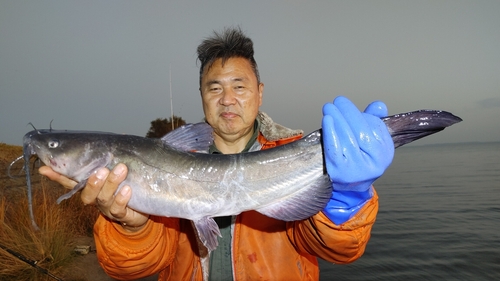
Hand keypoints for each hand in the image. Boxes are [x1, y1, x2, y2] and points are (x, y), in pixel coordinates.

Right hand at [39, 164, 148, 231]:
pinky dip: (121, 199)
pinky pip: (117, 209)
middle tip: (102, 169)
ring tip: (121, 169)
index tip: (45, 168)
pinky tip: (127, 189)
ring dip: (111, 183)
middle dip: (93, 181)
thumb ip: (117, 156)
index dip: (57, 176)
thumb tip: (122, 135)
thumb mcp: (120, 170)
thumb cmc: (127, 185)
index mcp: (90, 186)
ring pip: (103, 198)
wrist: (141, 210)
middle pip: (86, 193)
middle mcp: (95, 197)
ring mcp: (106, 207)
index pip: (70, 181)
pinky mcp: (120, 215)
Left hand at [321, 96, 393, 223]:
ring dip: (337, 119)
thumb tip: (378, 106)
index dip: (359, 114)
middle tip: (336, 101)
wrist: (345, 186)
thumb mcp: (368, 140)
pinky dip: (330, 133)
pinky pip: (335, 149)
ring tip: (329, 107)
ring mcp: (358, 170)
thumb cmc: (355, 157)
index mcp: (385, 153)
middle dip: (348, 113)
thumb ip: (374, 121)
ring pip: (347, 139)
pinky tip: (327, 120)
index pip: (374, 128)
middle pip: (361, 132)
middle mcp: (376, 164)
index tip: (345, 104)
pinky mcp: (340, 173)